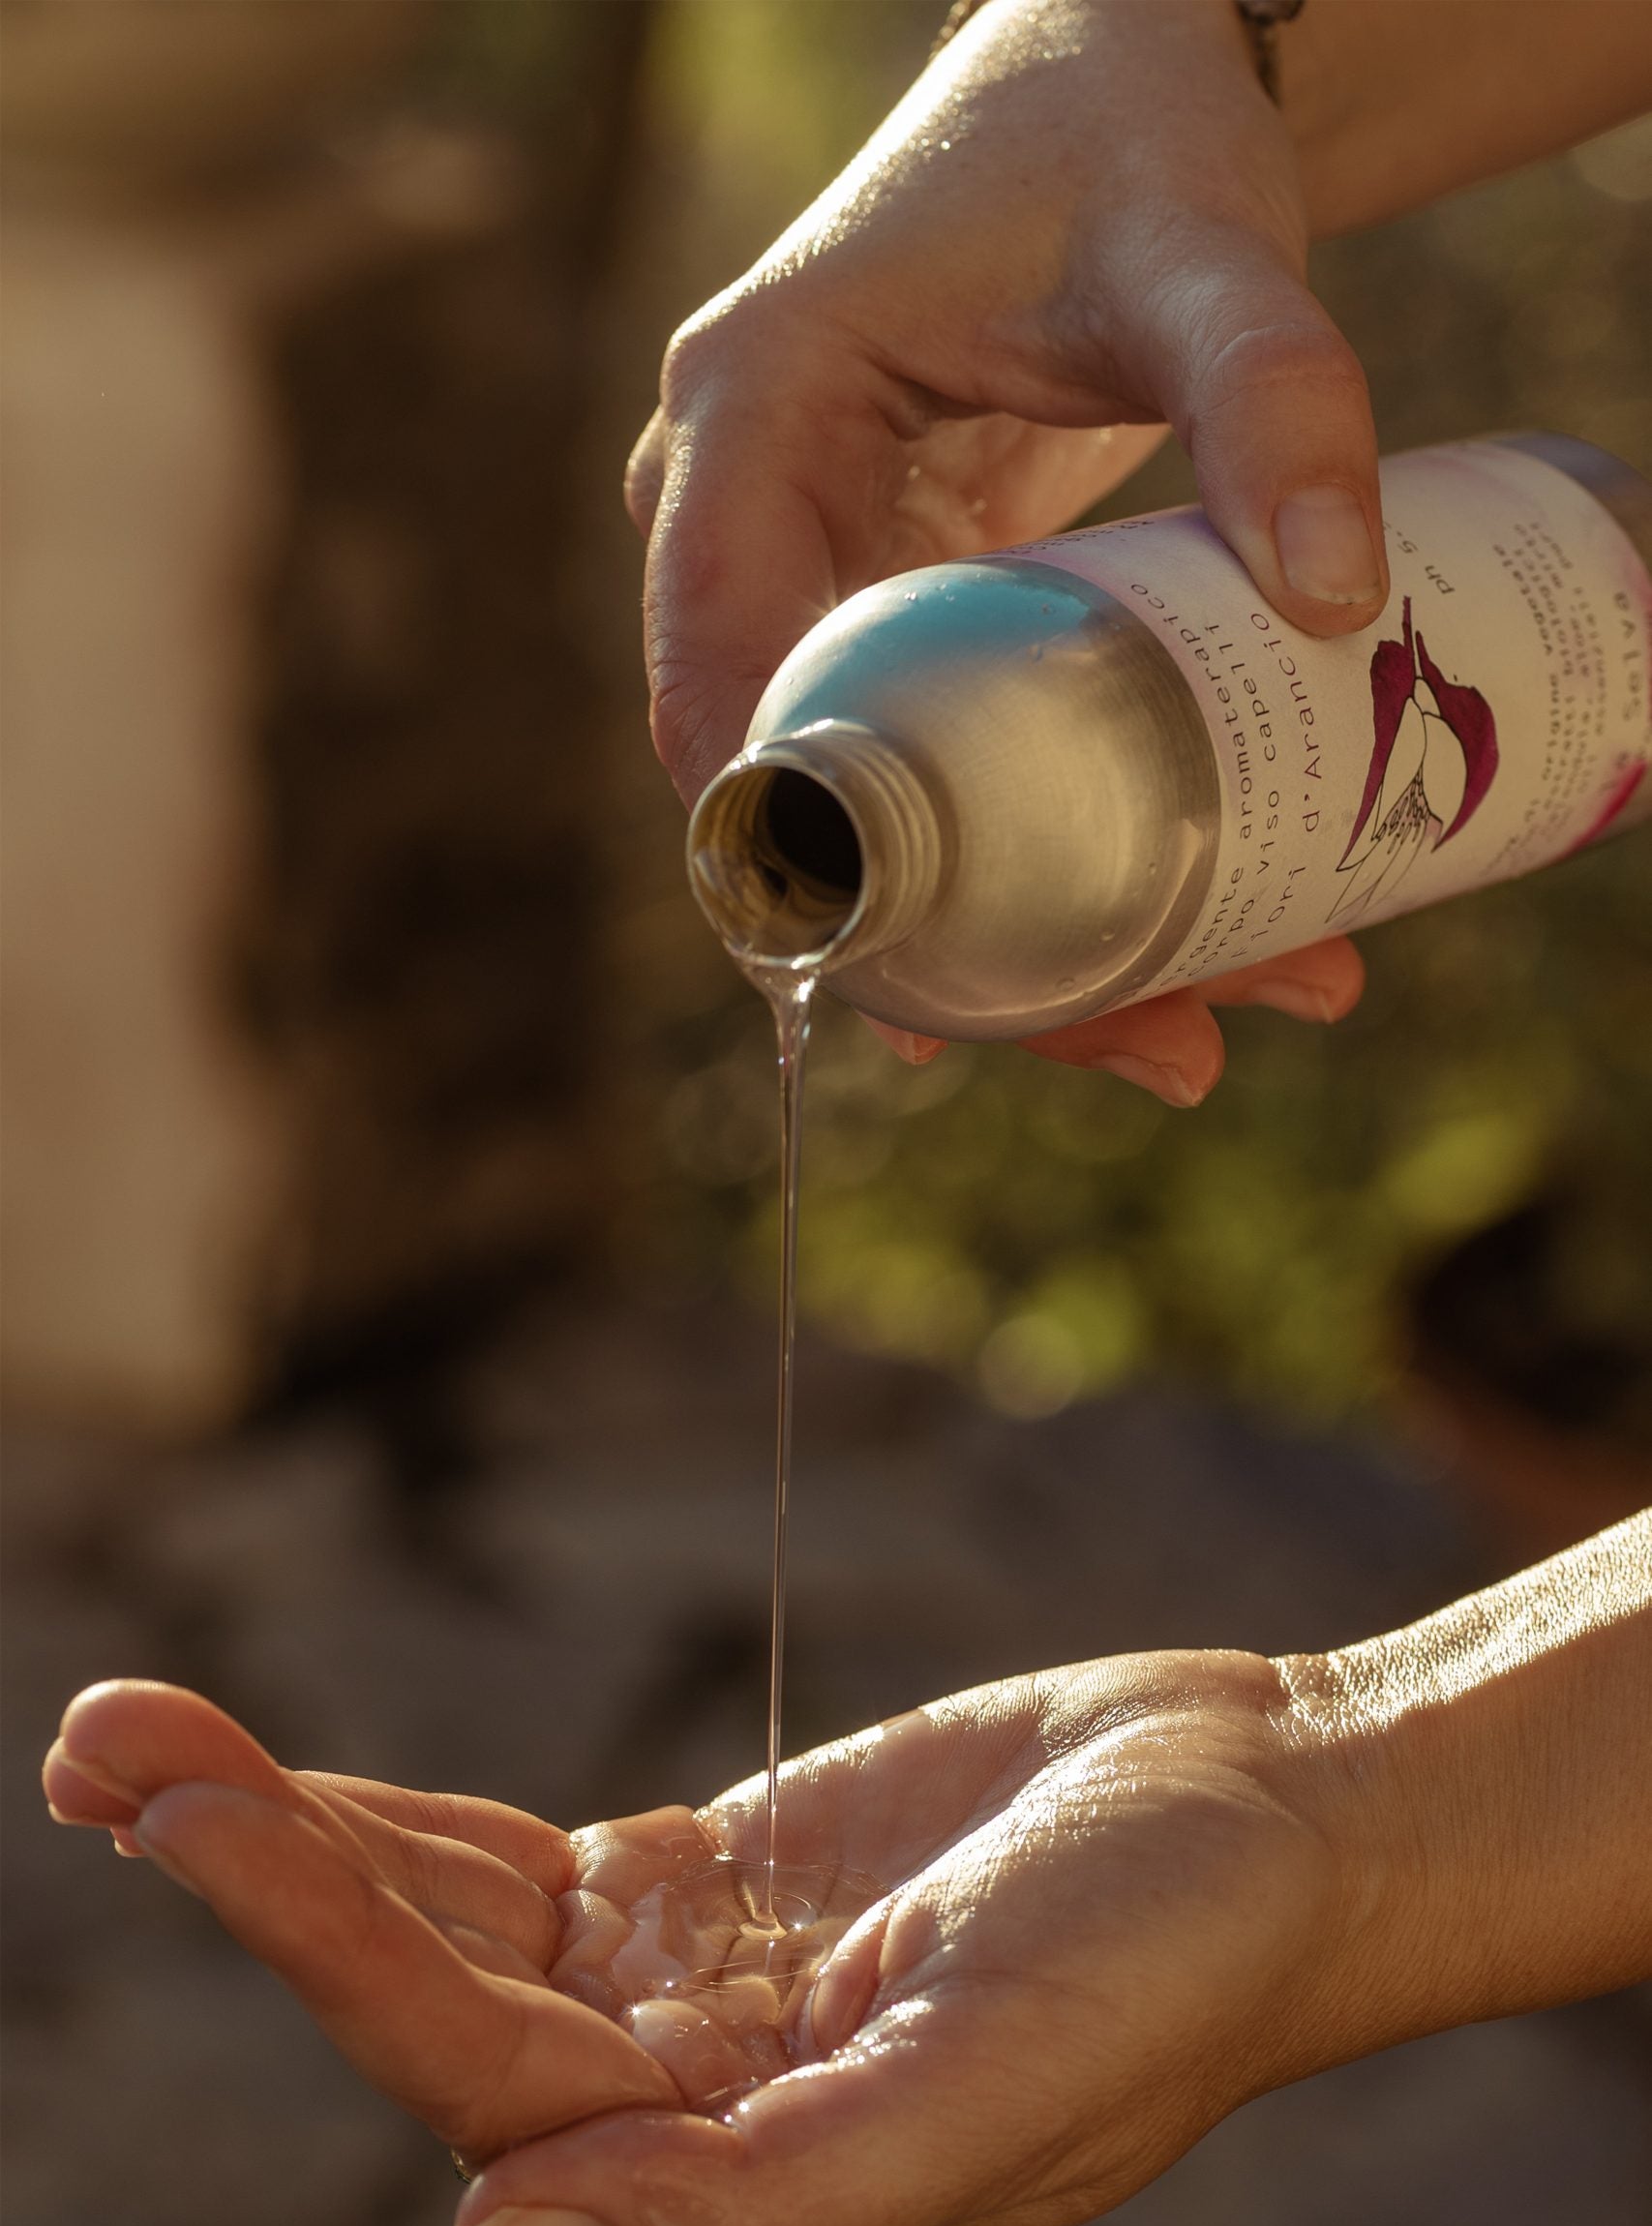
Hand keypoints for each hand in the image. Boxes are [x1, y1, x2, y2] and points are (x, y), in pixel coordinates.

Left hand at [43, 1655, 1346, 2225]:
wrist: (1274, 1818)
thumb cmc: (1171, 1964)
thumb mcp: (989, 2094)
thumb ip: (757, 2206)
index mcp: (736, 2174)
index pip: (478, 2073)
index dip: (328, 1944)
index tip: (186, 1816)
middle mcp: (683, 2092)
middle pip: (419, 1987)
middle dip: (260, 1867)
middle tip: (101, 1743)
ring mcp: (687, 1982)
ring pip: (444, 1913)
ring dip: (291, 1831)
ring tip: (124, 1734)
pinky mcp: (711, 1877)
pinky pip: (514, 1859)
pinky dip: (395, 1817)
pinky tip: (280, 1780)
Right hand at [629, 0, 1378, 1094]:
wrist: (1116, 82)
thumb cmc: (1120, 140)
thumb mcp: (1201, 255)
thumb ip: (1274, 393)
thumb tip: (1339, 600)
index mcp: (748, 417)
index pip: (717, 673)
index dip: (794, 847)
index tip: (916, 982)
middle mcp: (742, 512)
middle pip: (807, 782)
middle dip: (959, 944)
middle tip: (1146, 1041)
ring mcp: (809, 567)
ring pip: (870, 804)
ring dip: (1008, 936)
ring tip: (1188, 1033)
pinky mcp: (889, 604)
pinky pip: (923, 768)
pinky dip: (1019, 866)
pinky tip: (1129, 967)